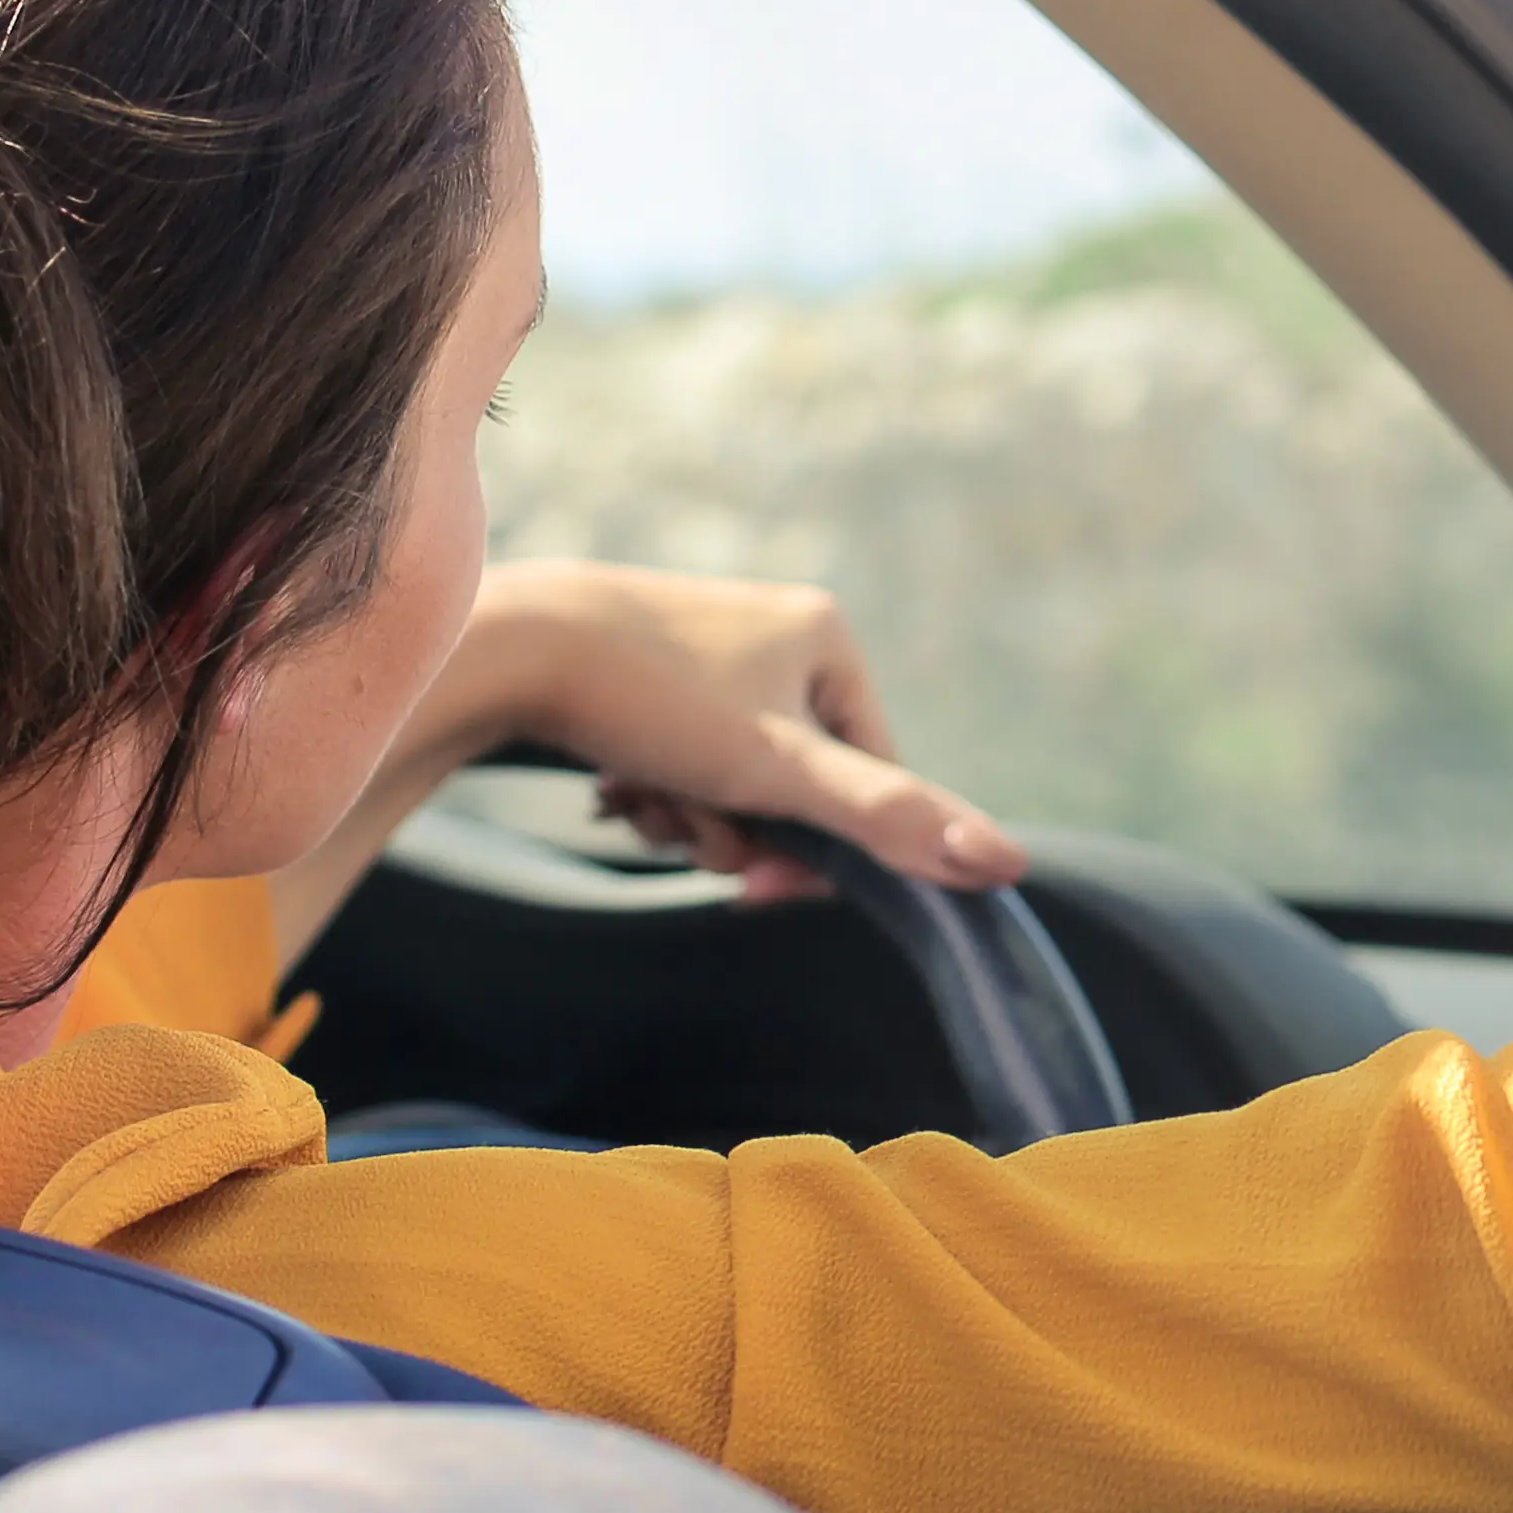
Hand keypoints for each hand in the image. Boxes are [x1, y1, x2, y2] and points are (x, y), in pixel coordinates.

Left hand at [471, 559, 1030, 904]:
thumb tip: (1007, 865)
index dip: (824, 844)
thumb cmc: (652, 701)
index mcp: (826, 633)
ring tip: (640, 799)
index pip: (868, 771)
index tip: (763, 885)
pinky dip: (651, 785)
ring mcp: (703, 643)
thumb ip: (891, 818)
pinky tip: (610, 781)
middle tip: (690, 832)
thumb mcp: (783, 774)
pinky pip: (677, 753)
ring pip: (728, 775)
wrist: (505, 645)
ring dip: (690, 815)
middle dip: (741, 826)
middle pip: (792, 780)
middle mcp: (772, 627)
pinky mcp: (640, 663)